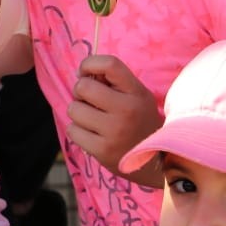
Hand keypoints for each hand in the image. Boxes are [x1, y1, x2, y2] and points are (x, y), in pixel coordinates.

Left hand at [65, 55, 164, 184]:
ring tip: (92, 120)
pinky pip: (72, 131)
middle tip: (90, 101)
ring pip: (73, 109)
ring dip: (78, 113)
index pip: (110, 64)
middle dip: (80, 92)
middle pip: (83, 87)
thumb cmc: (138, 121)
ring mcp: (114, 132)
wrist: (154, 161)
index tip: (84, 72)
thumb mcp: (136, 96)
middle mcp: (126, 110)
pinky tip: (91, 135)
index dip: (89, 63)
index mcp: (136, 92)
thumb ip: (113, 82)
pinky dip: (77, 131)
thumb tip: (81, 74)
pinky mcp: (102, 151)